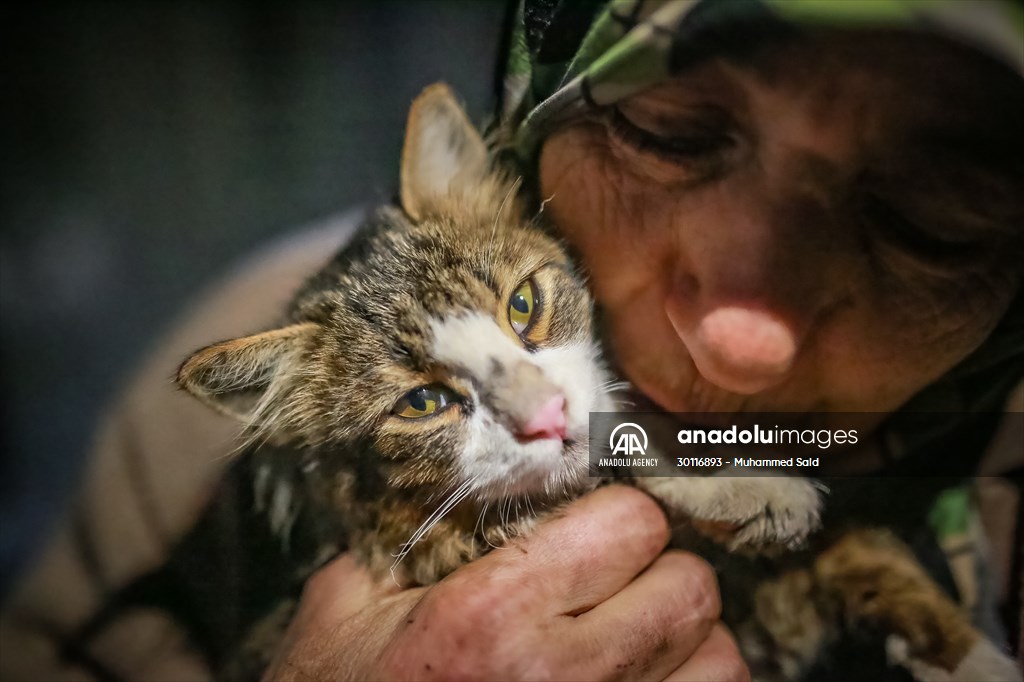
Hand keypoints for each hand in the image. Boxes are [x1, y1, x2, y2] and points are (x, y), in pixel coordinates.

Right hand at [263, 485, 748, 680]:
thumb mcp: (346, 606)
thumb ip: (416, 528)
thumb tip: (493, 474)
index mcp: (490, 615)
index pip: (631, 522)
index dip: (618, 516)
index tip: (596, 530)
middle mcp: (559, 678)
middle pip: (689, 587)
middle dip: (660, 572)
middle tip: (618, 585)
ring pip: (721, 657)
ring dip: (687, 641)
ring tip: (637, 641)